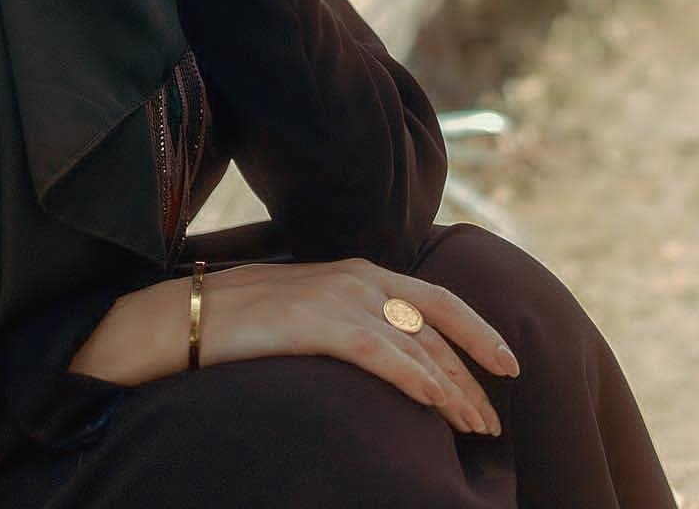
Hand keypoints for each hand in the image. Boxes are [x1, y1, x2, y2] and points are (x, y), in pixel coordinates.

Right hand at [71, 255, 518, 436]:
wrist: (189, 317)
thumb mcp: (314, 310)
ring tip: (475, 426)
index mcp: (362, 271)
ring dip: (452, 388)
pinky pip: (380, 352)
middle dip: (473, 374)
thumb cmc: (249, 322)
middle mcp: (359, 277)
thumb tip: (396, 351)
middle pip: (438, 324)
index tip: (509, 363)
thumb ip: (355, 319)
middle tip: (494, 420)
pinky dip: (413, 377)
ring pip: (416, 343)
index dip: (479, 331)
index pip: (438, 301)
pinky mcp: (316, 321)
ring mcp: (339, 297)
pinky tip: (434, 403)